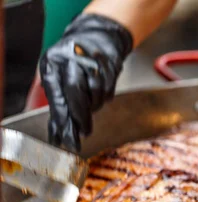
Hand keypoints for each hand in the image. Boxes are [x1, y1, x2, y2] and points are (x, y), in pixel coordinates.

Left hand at [39, 14, 132, 151]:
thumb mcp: (57, 73)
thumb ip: (57, 99)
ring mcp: (92, 60)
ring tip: (91, 105)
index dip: (61, 116)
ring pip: (95, 93)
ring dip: (94, 106)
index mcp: (53, 62)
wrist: (98, 36)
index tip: (65, 135)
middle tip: (83, 131)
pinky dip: (104, 97)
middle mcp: (72, 59)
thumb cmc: (73, 60)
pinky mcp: (110, 65)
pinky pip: (108, 90)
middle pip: (76, 91)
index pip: (56, 93)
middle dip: (80, 116)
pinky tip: (100, 94)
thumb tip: (57, 131)